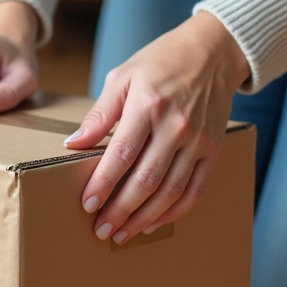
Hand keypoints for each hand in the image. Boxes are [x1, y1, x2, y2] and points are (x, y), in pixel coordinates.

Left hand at [64, 12, 249, 243]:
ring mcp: (198, 141)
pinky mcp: (213, 149)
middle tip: (101, 230)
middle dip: (121, 211)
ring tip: (123, 234)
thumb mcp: (123, 77)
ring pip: (171, 191)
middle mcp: (176, 126)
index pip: (122, 154)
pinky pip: (195, 190)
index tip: (87, 205)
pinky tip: (154, 222)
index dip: (103, 184)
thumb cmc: (161, 62)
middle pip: (146, 180)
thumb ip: (100, 114)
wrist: (213, 52)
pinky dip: (175, 212)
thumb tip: (73, 144)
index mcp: (148, 105)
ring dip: (145, 218)